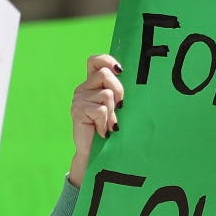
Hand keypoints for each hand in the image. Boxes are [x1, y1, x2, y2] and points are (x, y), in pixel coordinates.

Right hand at [68, 54, 124, 187]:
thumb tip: (137, 84)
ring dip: (112, 113)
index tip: (121, 71)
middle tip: (119, 108)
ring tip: (108, 125)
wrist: (94, 154)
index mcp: (93, 84)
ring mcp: (79, 98)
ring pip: (106, 95)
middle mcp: (83, 88)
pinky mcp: (78, 110)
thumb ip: (119, 94)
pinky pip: (101, 110)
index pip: (95, 60)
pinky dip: (105, 123)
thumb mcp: (116, 108)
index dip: (108, 60)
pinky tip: (102, 131)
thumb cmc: (110, 130)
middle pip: (105, 75)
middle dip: (118, 91)